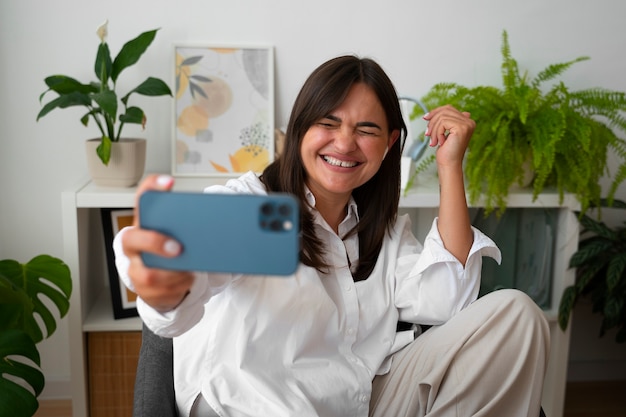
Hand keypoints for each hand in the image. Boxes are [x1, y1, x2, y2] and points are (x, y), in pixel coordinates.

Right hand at [121, 174, 193, 311]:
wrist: (158, 284)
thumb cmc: (169, 252)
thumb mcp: (175, 234)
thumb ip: (185, 224)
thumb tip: (217, 217)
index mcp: (142, 224)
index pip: (142, 200)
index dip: (152, 189)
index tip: (170, 182)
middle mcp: (133, 246)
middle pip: (132, 239)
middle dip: (155, 243)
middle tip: (178, 248)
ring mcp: (135, 269)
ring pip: (149, 274)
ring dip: (174, 274)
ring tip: (190, 270)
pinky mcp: (144, 291)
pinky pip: (162, 291)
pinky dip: (180, 286)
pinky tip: (188, 279)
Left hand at [423, 105, 474, 167]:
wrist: (449, 164)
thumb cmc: (446, 151)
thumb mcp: (445, 132)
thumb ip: (447, 121)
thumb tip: (442, 109)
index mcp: (467, 121)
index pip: (449, 108)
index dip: (435, 112)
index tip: (425, 118)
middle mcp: (469, 121)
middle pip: (444, 111)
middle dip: (432, 122)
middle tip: (428, 133)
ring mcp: (466, 124)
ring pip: (442, 117)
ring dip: (434, 130)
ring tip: (433, 141)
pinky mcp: (461, 128)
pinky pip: (443, 123)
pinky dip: (437, 133)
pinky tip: (439, 142)